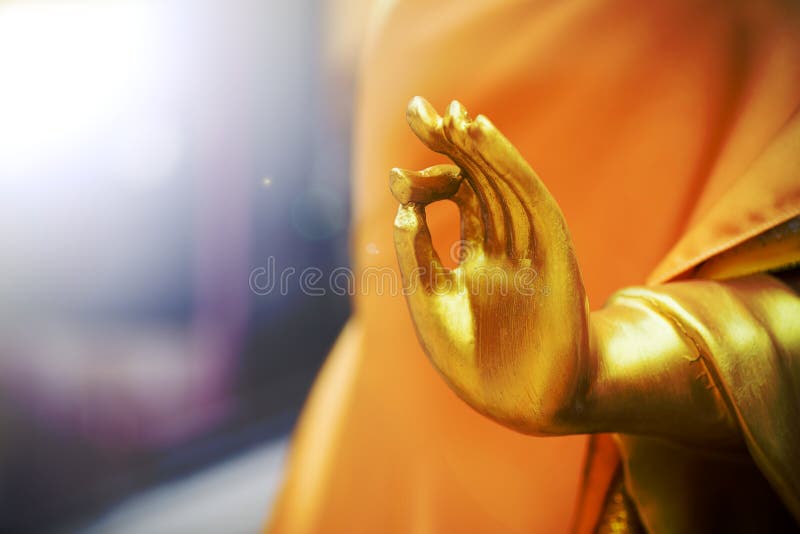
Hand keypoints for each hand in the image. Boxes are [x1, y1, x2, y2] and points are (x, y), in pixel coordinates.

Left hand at [390, 97, 589, 433]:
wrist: (521, 407)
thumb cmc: (474, 364)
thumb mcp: (430, 304)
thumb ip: (416, 254)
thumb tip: (399, 205)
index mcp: (478, 259)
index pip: (459, 199)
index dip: (431, 179)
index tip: (401, 176)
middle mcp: (505, 246)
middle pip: (481, 181)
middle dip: (452, 145)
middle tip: (421, 110)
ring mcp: (531, 249)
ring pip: (505, 186)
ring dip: (480, 150)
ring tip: (454, 117)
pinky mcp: (556, 257)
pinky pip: (532, 203)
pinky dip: (509, 169)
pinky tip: (484, 141)